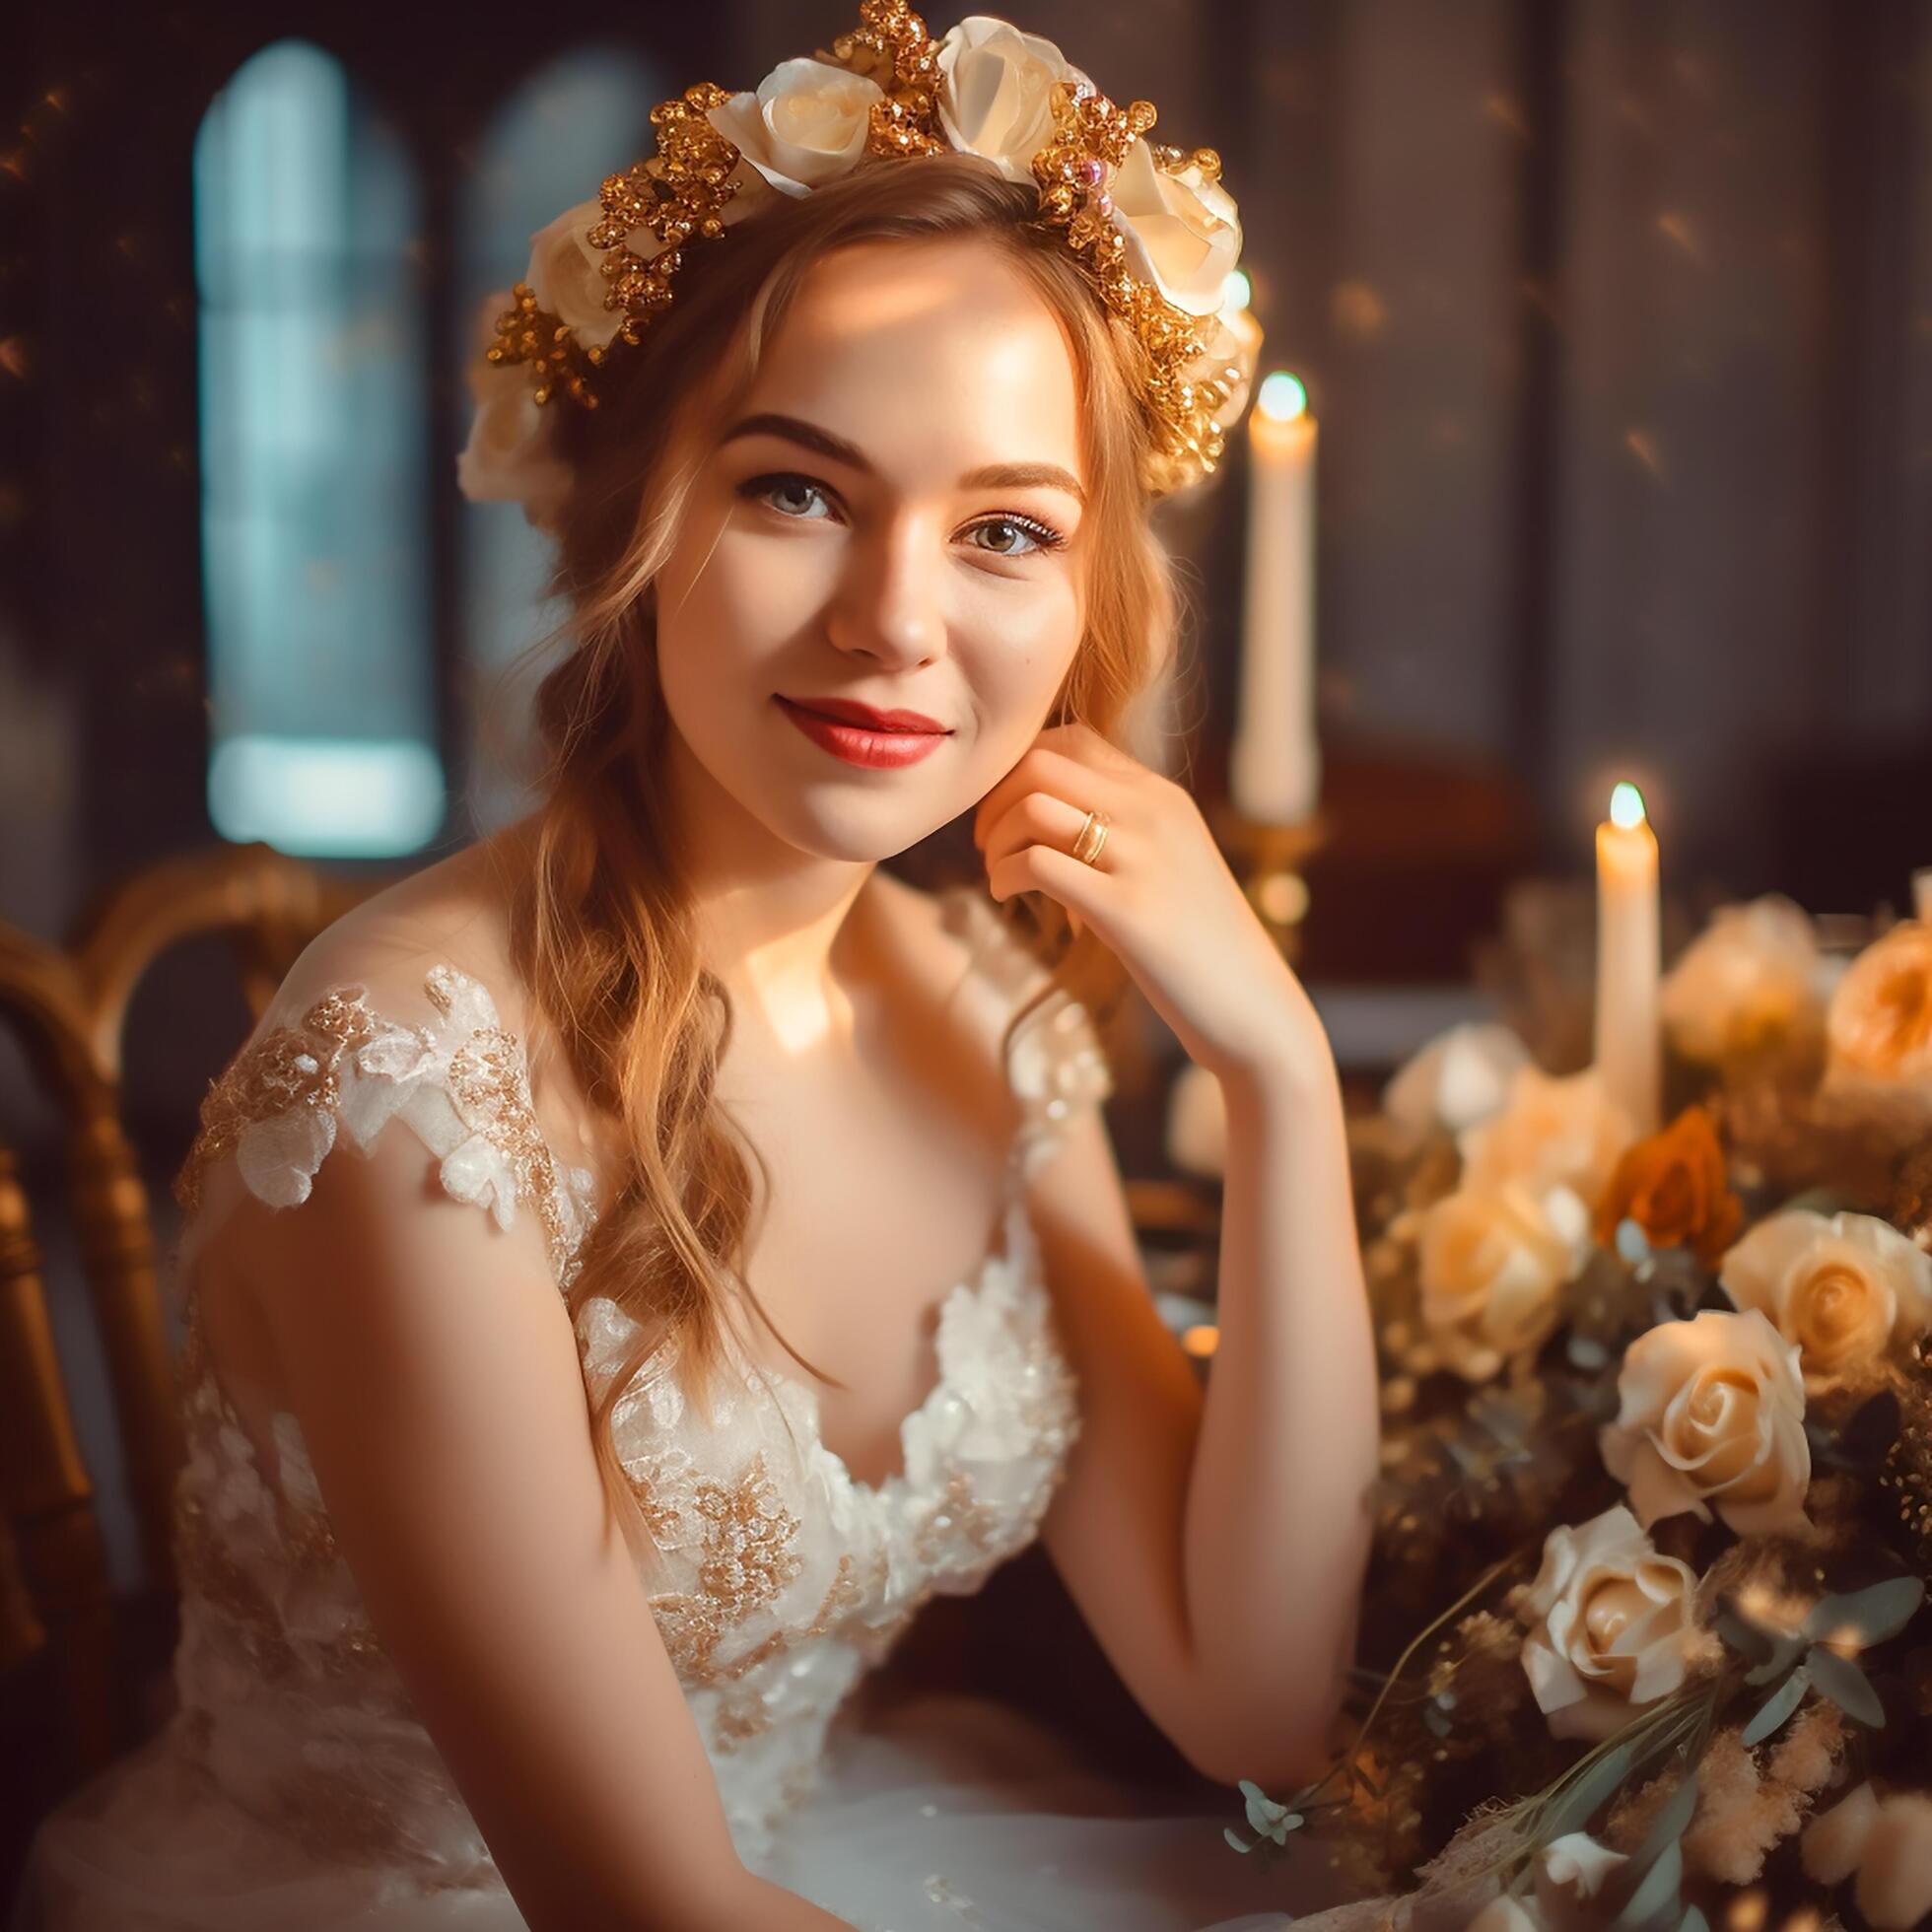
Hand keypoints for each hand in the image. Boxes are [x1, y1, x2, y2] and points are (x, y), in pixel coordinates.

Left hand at [971, 722, 1330, 1084]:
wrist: (1253, 1004)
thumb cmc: (1202, 943)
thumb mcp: (1171, 861)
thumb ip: (1125, 828)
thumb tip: (1050, 817)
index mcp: (1161, 796)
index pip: (1071, 740)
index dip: (1018, 768)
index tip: (1005, 811)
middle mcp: (1152, 812)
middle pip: (1040, 763)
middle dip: (994, 800)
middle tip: (988, 844)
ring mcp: (1141, 857)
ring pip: (1032, 807)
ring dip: (996, 841)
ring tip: (998, 875)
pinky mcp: (1126, 909)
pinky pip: (1038, 864)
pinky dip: (1005, 876)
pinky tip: (1009, 897)